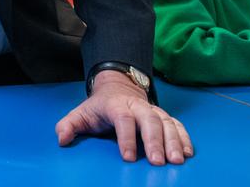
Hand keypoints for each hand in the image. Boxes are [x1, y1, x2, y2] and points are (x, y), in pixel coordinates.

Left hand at [55, 71, 192, 164]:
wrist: (118, 87)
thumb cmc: (99, 107)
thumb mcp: (80, 113)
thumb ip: (68, 125)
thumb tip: (61, 139)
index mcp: (116, 105)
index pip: (123, 119)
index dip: (126, 138)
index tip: (128, 157)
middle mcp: (138, 106)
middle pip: (149, 121)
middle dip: (154, 141)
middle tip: (158, 162)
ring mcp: (153, 111)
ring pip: (166, 123)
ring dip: (173, 141)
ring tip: (177, 160)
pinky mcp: (164, 116)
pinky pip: (177, 125)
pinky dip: (184, 138)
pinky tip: (188, 153)